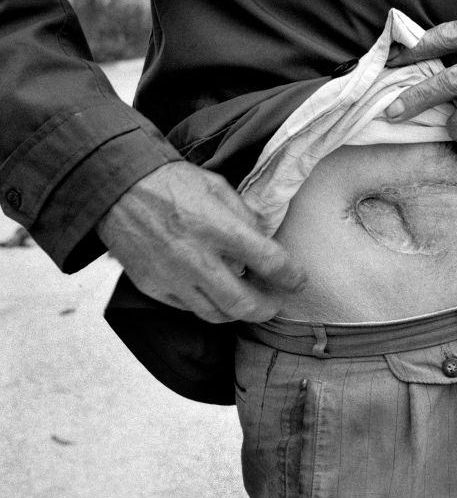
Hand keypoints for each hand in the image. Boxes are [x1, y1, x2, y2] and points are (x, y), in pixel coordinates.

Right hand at [97, 161, 306, 323]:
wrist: (116, 187)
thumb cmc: (171, 183)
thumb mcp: (217, 187)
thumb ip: (245, 217)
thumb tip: (266, 240)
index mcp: (219, 229)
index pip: (270, 263)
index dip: (292, 277)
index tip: (299, 281)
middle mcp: (197, 259)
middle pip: (245, 304)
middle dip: (267, 308)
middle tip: (275, 303)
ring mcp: (173, 277)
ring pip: (217, 314)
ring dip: (238, 312)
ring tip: (247, 302)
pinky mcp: (154, 286)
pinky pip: (189, 308)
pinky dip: (207, 305)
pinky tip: (214, 294)